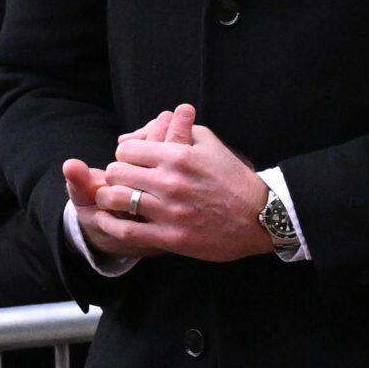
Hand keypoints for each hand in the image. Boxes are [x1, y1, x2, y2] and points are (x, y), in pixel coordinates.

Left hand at [71, 104, 273, 261]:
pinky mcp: (170, 237)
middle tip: (124, 182)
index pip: (126, 150)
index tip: (132, 164)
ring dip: (110, 199)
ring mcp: (169, 211)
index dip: (125, 156)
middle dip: (116, 176)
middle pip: (117, 173)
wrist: (259, 216)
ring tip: (115, 201)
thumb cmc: (232, 178)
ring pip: (116, 200)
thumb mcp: (209, 143)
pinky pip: (126, 230)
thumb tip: (143, 130)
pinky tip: (109, 221)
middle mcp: (171, 182)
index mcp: (179, 155)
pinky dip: (110, 225)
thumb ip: (178, 130)